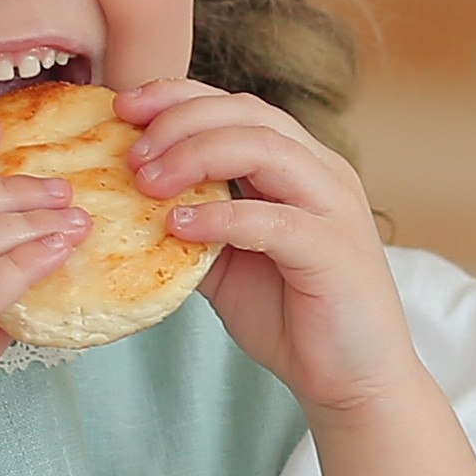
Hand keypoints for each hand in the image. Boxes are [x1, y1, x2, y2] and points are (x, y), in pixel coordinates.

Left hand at [123, 80, 419, 421]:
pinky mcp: (335, 250)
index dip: (179, 96)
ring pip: (265, 148)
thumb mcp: (226, 263)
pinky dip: (221, 216)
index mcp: (300, 165)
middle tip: (131, 152)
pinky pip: (273, 218)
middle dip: (181, 120)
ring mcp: (335, 207)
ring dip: (197, 155)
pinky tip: (178, 226)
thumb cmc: (292, 318)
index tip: (124, 107)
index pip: (238, 107)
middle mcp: (323, 172)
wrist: (351, 379)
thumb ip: (192, 226)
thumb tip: (127, 204)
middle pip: (249, 114)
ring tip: (148, 181)